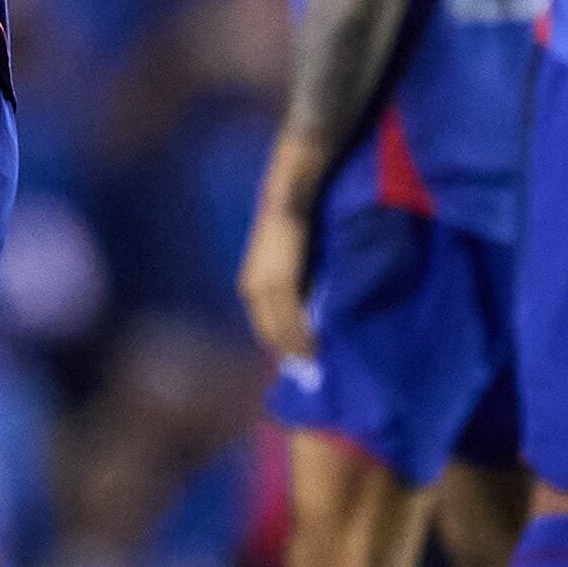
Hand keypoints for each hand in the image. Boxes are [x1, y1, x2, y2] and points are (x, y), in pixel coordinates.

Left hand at [236, 201, 317, 366]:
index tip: (300, 359)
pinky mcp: (281, 282)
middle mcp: (253, 292)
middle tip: (311, 366)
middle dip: (290, 352)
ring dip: (298, 348)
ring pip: (281, 330)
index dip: (282, 346)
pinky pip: (292, 318)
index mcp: (250, 289)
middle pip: (271, 334)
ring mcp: (266, 288)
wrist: (287, 200)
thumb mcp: (282, 265)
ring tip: (316, 359)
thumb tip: (305, 315)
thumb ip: (288, 288)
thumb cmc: (289, 230)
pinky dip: (303, 335)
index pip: (265, 329)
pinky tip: (315, 343)